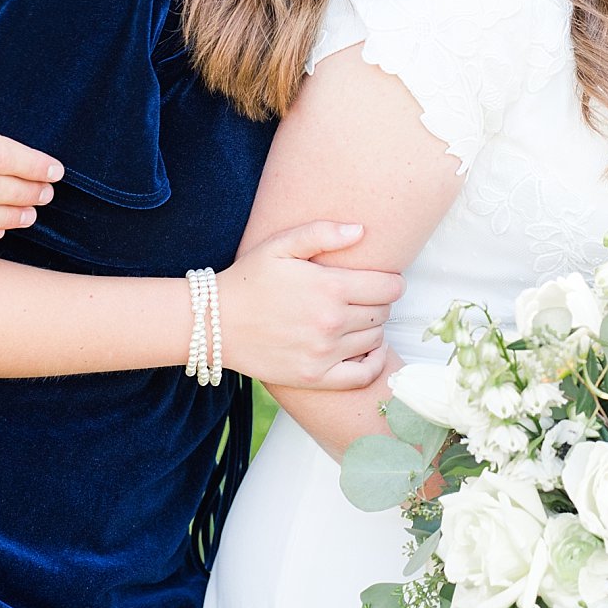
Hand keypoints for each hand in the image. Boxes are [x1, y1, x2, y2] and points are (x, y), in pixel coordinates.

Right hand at [219, 220, 404, 390]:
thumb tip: (361, 230)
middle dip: (380, 303)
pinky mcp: (315, 377)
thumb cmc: (250, 279)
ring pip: (375, 340)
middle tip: (363, 298)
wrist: (215, 323)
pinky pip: (364, 374)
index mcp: (329, 287)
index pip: (390, 287)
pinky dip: (374, 363)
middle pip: (383, 313)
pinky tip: (368, 350)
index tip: (384, 281)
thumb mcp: (280, 245)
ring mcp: (324, 353)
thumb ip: (321, 233)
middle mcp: (331, 322)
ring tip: (355, 319)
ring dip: (373, 329)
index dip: (392, 282)